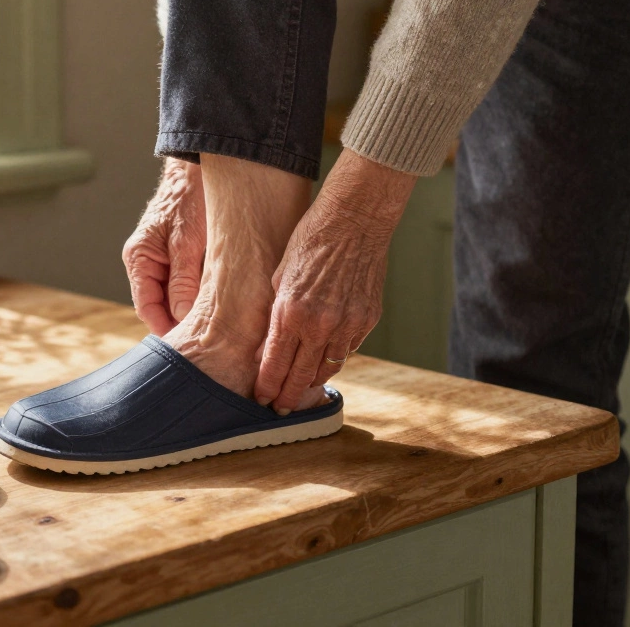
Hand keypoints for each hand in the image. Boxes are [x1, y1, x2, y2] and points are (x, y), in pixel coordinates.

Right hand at [123, 159, 206, 334]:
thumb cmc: (190, 197)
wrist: (200, 167)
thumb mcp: (188, 241)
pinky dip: (199, 296)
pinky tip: (218, 305)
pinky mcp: (181, 257)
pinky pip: (186, 285)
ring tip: (215, 327)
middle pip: (160, 306)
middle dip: (181, 324)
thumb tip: (183, 318)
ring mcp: (163, 261)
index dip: (165, 330)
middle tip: (207, 342)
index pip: (146, 308)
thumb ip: (183, 281)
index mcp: (139, 259)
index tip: (187, 346)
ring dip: (192, 311)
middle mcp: (147, 263)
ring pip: (175, 297)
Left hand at [254, 150, 416, 412]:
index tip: (261, 399)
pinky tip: (324, 361)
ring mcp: (347, 324)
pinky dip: (334, 358)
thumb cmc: (310, 241)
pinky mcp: (368, 319)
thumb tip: (268, 348)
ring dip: (312, 381)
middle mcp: (320, 324)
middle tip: (280, 409)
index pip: (275, 364)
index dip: (267, 386)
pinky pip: (347, 349)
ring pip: (328, 368)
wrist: (354, 221)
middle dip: (288, 396)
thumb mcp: (280, 277)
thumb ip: (275, 316)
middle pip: (301, 376)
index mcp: (291, 312)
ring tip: (301, 390)